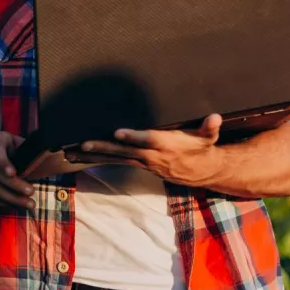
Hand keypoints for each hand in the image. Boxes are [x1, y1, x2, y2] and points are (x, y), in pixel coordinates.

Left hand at [64, 114, 225, 187]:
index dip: (134, 137)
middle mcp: (152, 156)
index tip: (118, 132)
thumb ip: (209, 128)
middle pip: (125, 151)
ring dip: (96, 154)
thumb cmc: (203, 148)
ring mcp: (145, 162)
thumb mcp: (208, 138)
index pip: (148, 140)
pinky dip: (101, 158)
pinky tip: (85, 156)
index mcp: (166, 145)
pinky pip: (118, 161)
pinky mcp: (140, 165)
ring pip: (117, 157)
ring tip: (75, 151)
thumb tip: (215, 118)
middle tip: (84, 143)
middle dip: (104, 147)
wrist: (204, 171)